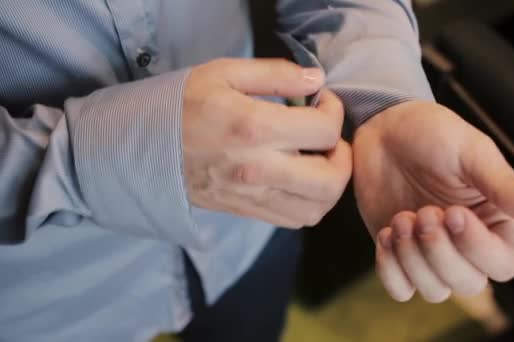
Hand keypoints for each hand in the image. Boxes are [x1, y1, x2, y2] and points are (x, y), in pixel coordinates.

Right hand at [183, 58, 351, 227]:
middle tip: (329, 138)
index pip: (324, 131)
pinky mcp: (245, 211)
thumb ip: (276, 74)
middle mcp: (258, 169)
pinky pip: (293, 219)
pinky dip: (308, 202)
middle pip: (331, 181)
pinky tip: (298, 178)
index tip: (321, 102)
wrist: (142, 146)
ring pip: (316, 208)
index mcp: (254, 128)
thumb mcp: (224, 73)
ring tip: (317, 160)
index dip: (334, 111)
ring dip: (329, 184)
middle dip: (343, 157)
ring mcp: (251, 196)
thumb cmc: (183, 104)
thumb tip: (317, 81)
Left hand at [353, 100, 513, 301]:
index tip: (453, 211)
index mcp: (494, 223)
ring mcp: (430, 254)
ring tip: (400, 218)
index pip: (503, 265)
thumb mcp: (472, 154)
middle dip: (440, 252)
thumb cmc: (434, 135)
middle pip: (468, 284)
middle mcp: (465, 246)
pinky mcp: (399, 256)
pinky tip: (386, 233)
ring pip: (434, 291)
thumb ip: (506, 188)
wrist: (386, 131)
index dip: (477, 247)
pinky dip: (391, 270)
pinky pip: (399, 289)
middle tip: (423, 212)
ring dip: (413, 258)